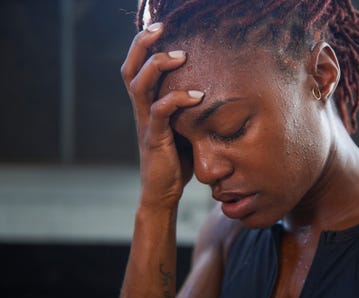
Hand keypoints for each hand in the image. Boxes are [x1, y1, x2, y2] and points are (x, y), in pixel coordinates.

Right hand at [120, 23, 202, 211]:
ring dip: (158, 66)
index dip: (142, 45)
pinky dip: (177, 99)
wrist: (163, 192)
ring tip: (181, 56)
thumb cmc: (176, 159)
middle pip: (130, 69)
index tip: (160, 27)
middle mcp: (141, 110)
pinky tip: (198, 95)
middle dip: (142, 45)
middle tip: (161, 28)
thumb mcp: (182, 127)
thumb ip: (186, 109)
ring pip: (139, 85)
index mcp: (146, 105)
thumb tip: (212, 89)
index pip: (137, 68)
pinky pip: (161, 112)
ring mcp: (145, 124)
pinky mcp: (154, 139)